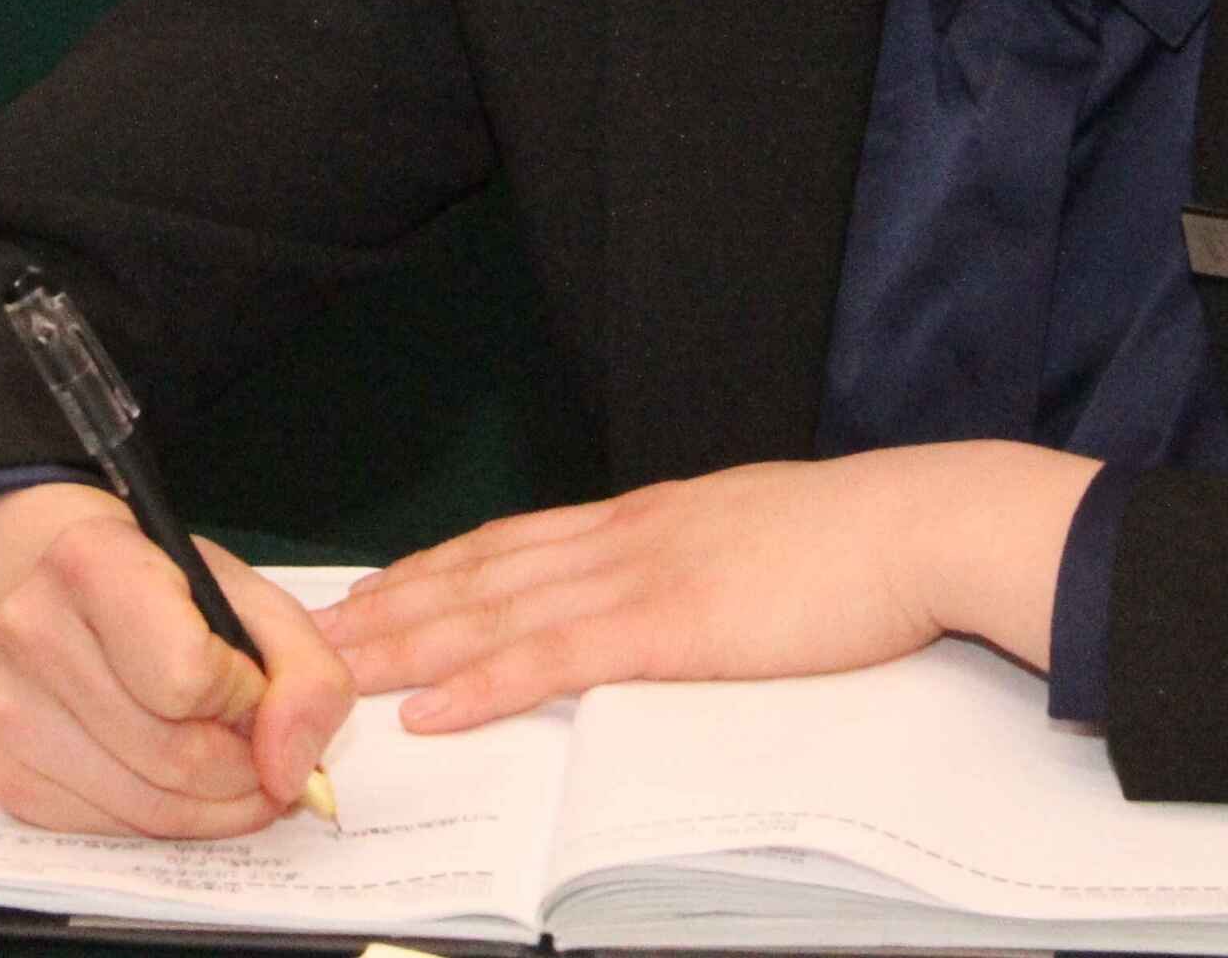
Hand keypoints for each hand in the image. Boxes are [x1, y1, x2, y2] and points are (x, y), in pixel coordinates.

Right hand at [0, 484, 353, 838]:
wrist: (76, 597)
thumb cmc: (173, 598)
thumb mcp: (258, 606)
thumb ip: (308, 676)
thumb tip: (288, 770)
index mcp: (93, 559)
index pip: (189, 676)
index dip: (245, 696)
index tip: (251, 683)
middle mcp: (32, 626)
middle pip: (173, 757)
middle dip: (244, 769)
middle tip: (259, 749)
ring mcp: (7, 704)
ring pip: (146, 809)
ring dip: (214, 805)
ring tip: (226, 764)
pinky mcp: (2, 769)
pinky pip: (109, 831)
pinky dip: (162, 819)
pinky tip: (167, 775)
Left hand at [312, 443, 1101, 732]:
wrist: (918, 526)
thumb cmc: (857, 545)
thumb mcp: (753, 543)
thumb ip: (694, 565)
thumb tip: (666, 593)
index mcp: (644, 520)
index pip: (509, 544)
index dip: (431, 571)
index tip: (371, 592)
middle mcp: (622, 537)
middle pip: (477, 575)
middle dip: (388, 609)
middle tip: (309, 636)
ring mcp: (639, 577)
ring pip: (493, 614)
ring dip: (406, 645)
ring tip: (337, 672)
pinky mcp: (669, 627)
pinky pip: (553, 659)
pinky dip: (482, 685)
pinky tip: (432, 707)